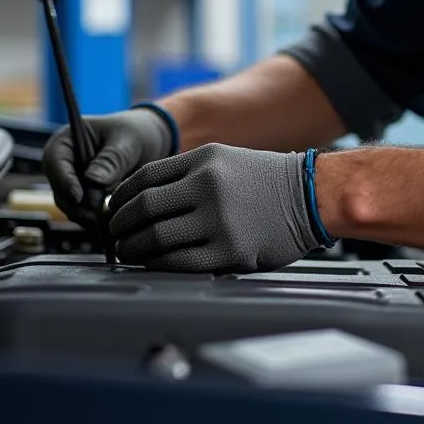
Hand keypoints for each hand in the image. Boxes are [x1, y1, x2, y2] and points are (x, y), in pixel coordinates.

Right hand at [43, 107, 173, 224]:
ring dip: (90, 216)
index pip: (54, 161)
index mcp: (67, 141)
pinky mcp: (84, 201)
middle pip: (60, 190)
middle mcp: (64, 165)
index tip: (79, 196)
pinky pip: (85, 216)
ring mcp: (73, 185)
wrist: (148, 145)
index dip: (63, 180)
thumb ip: (111, 159)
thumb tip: (93, 181)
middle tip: (101, 214)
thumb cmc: (135, 133)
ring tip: (114, 217)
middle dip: (79, 205)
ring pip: (72, 208)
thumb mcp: (126, 140)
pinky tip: (115, 220)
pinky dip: (98, 220)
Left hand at [107, 143, 322, 272]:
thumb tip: (139, 200)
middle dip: (121, 226)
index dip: (121, 197)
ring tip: (130, 251)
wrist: (310, 195)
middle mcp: (208, 186)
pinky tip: (155, 263)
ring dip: (134, 248)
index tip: (114, 210)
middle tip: (115, 235)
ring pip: (157, 238)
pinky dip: (158, 264)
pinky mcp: (230, 251)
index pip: (145, 178)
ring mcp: (219, 220)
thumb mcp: (225, 160)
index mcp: (204, 159)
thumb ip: (186, 175)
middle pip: (145, 209)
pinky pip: (179, 262)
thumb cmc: (266, 181)